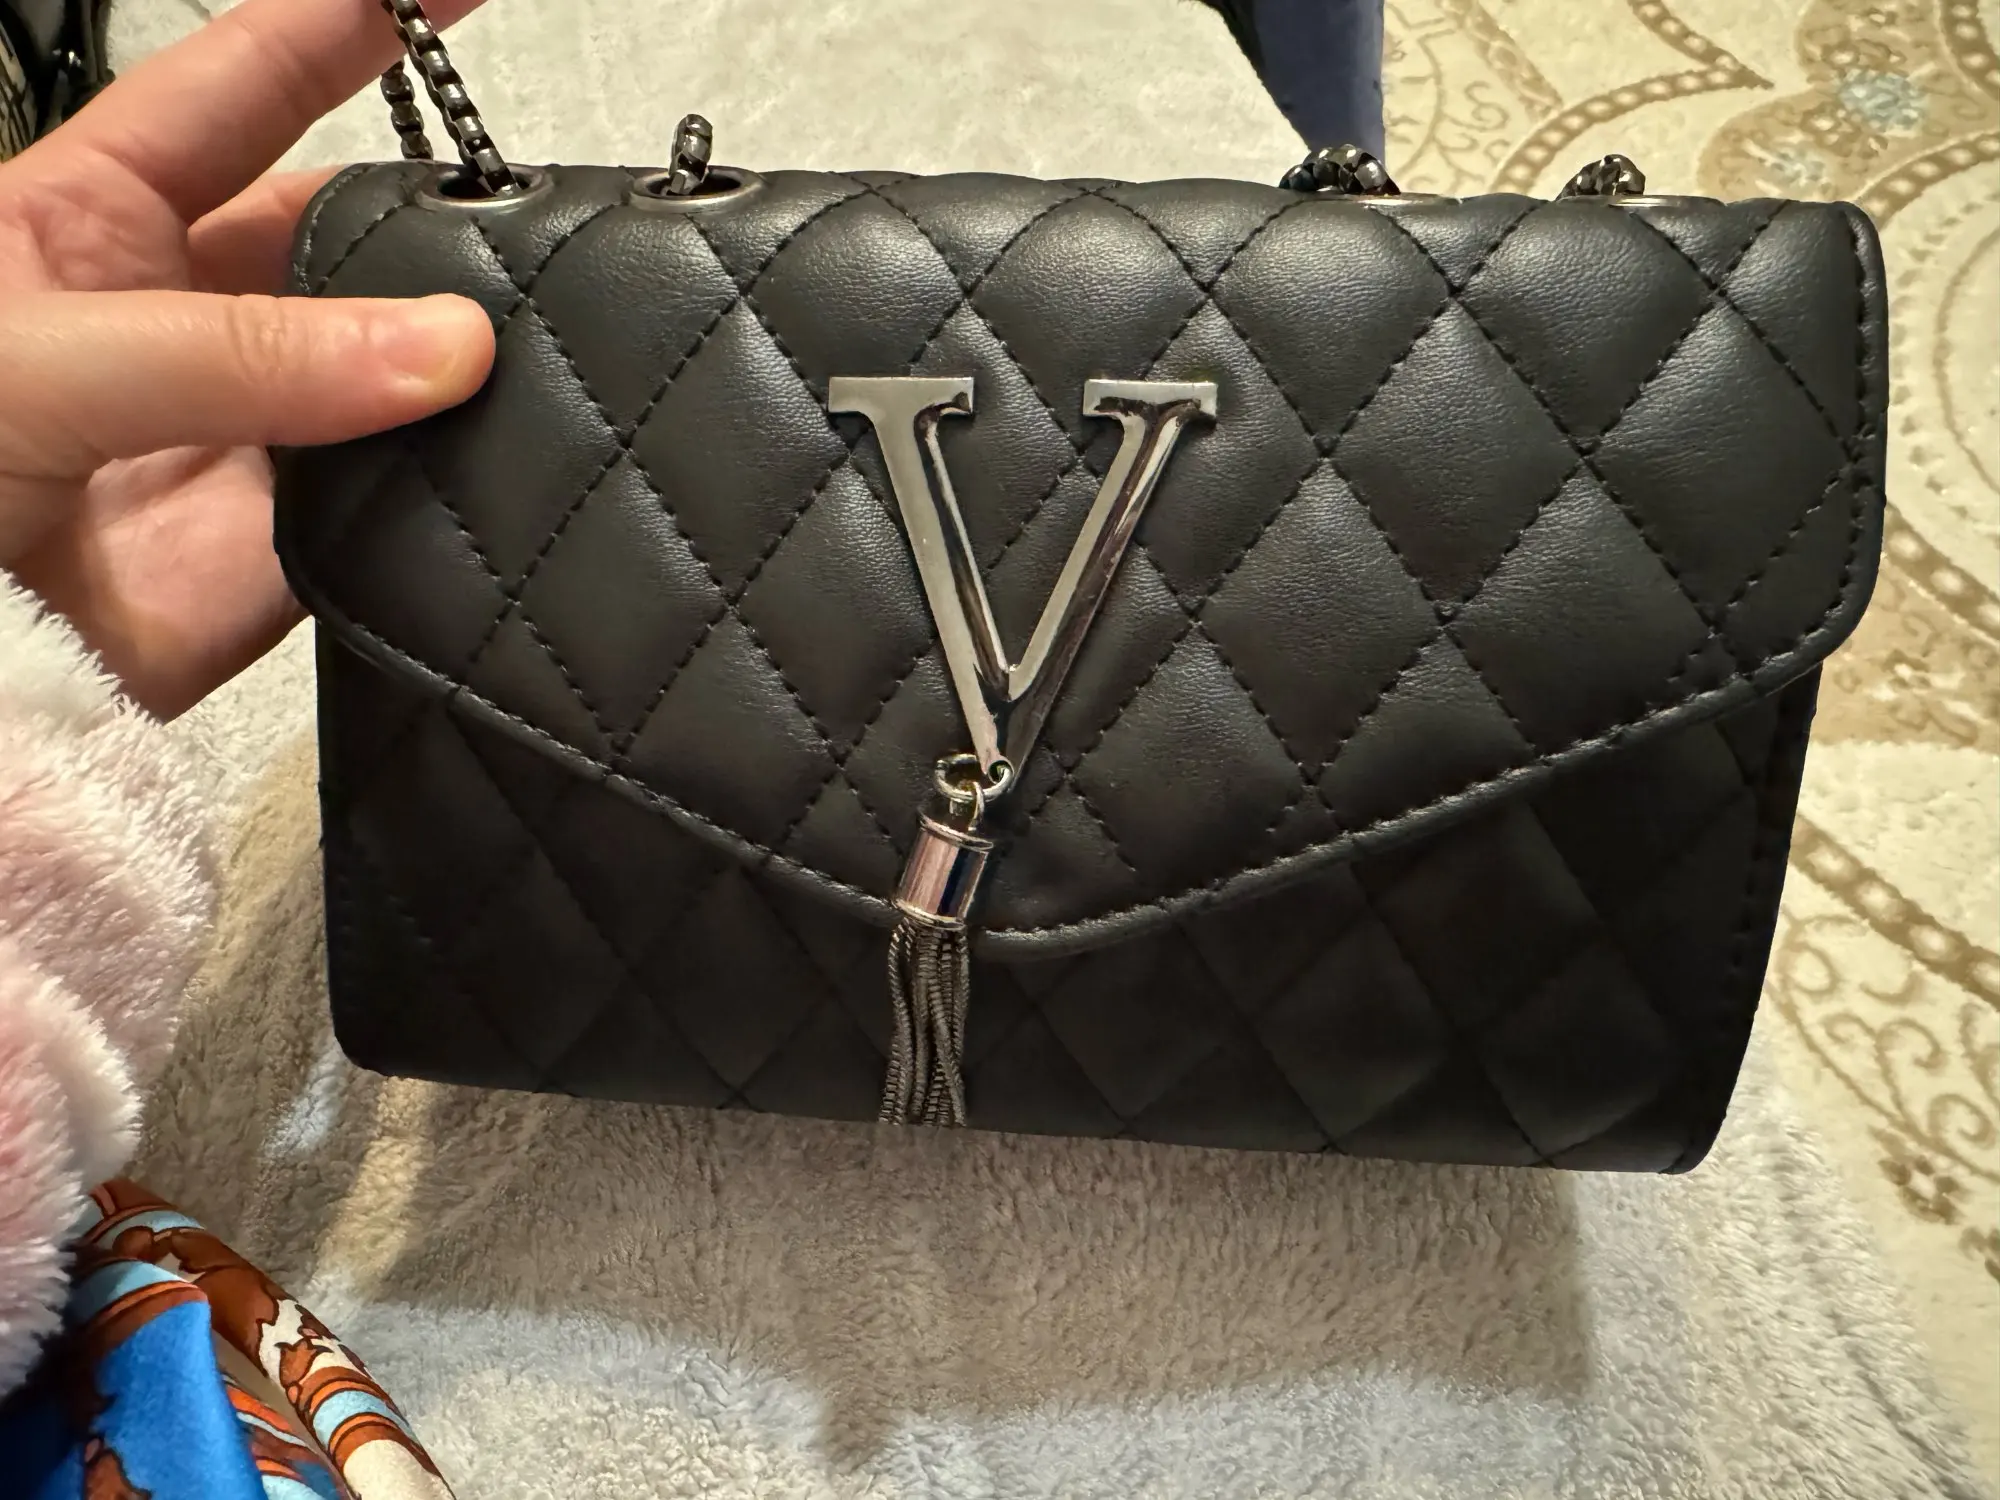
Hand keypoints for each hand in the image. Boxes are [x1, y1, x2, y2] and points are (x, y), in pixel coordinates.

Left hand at [0, 0, 496, 717]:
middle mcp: (188, 314)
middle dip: (437, 217)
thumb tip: (446, 345)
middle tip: (528, 223)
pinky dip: (455, 492)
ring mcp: (251, 432)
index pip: (247, 82)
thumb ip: (241, 350)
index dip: (350, 19)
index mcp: (97, 217)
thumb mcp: (44, 364)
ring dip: (453, 363)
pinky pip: (402, 505)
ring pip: (389, 367)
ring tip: (535, 346)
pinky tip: (509, 463)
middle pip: (345, 231)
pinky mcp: (293, 547)